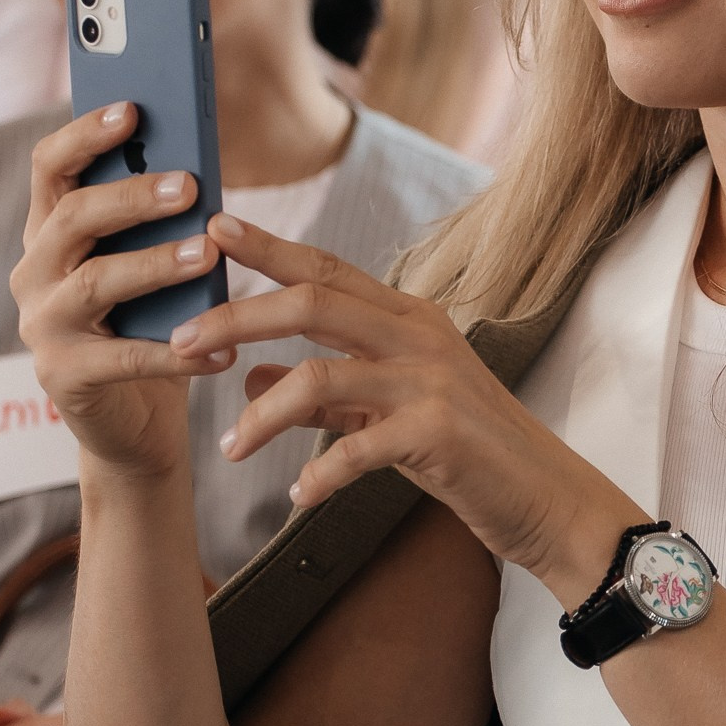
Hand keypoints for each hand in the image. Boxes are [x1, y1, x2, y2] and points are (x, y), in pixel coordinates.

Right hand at [11, 103, 226, 482]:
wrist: (134, 423)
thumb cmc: (150, 328)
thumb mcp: (151, 269)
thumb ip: (159, 225)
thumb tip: (199, 170)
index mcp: (49, 234)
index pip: (49, 168)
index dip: (84, 135)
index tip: (131, 110)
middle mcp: (33, 274)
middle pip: (73, 217)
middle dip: (132, 196)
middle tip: (190, 186)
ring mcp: (42, 326)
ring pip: (96, 282)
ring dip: (154, 264)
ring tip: (206, 253)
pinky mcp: (63, 376)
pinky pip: (124, 357)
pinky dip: (178, 351)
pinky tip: (222, 347)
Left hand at [167, 215, 638, 604]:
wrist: (546, 498)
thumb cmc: (468, 452)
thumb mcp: (387, 410)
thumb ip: (322, 392)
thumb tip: (246, 377)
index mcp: (407, 317)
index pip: (324, 270)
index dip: (266, 248)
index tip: (212, 227)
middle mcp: (418, 335)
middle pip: (310, 304)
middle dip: (236, 317)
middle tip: (179, 342)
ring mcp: (430, 381)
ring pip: (319, 377)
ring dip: (260, 416)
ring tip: (227, 449)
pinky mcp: (438, 433)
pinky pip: (355, 448)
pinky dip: (318, 474)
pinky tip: (297, 496)